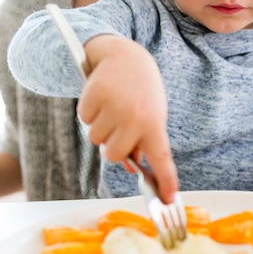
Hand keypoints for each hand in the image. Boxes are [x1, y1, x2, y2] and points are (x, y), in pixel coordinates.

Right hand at [77, 35, 178, 202]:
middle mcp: (135, 117)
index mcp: (154, 123)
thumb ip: (143, 140)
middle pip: (114, 155)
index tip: (168, 198)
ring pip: (96, 139)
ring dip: (101, 127)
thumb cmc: (141, 90)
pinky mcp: (93, 97)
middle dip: (114, 145)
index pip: (161, 158)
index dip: (165, 180)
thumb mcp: (151, 113)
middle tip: (120, 126)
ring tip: (113, 106)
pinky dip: (90, 112)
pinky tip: (102, 97)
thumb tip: (130, 167)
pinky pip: (84, 120)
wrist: (124, 55)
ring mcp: (113, 107)